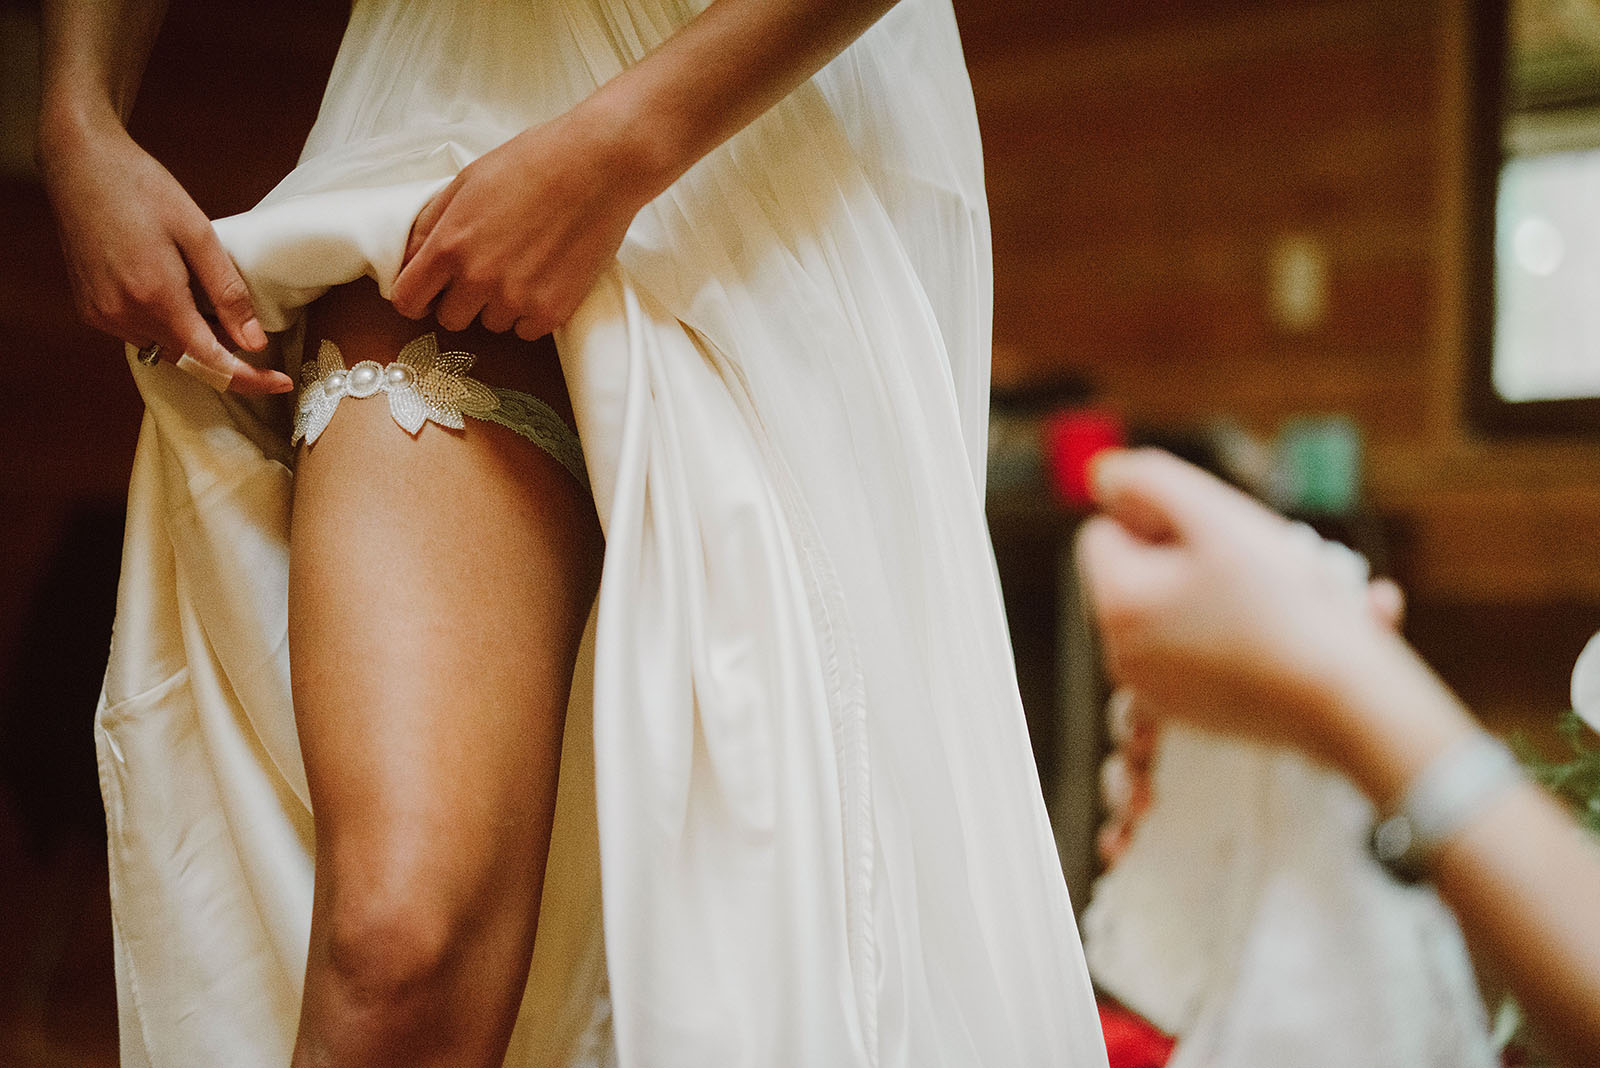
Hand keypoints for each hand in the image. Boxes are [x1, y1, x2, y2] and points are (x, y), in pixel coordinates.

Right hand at [40, 118, 291, 394]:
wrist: (80, 163)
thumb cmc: (143, 188)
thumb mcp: (198, 234)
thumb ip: (228, 293)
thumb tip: (254, 343)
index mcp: (155, 296)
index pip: (210, 359)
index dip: (249, 377)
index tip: (281, 382)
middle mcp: (123, 314)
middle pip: (188, 360)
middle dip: (225, 356)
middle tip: (253, 336)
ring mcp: (102, 314)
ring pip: (164, 351)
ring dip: (195, 341)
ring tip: (211, 303)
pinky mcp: (90, 309)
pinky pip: (140, 336)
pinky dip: (168, 329)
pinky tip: (178, 297)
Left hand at [391, 105, 648, 339]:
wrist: (599, 166)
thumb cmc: (533, 163)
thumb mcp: (467, 182)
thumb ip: (431, 224)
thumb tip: (410, 258)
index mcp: (449, 245)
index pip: (408, 301)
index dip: (417, 298)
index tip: (431, 292)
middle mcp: (478, 279)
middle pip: (451, 320)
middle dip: (462, 300)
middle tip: (488, 271)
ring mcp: (517, 299)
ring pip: (493, 324)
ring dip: (501, 304)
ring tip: (526, 265)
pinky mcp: (553, 311)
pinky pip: (527, 331)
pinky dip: (533, 312)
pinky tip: (546, 278)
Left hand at [1075, 448, 1409, 760]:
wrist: (1347, 705)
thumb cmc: (1286, 609)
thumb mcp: (1216, 518)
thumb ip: (1150, 481)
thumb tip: (1106, 476)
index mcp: (1116, 605)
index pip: (1105, 532)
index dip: (1158, 518)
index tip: (1215, 532)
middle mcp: (1122, 655)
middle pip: (1145, 573)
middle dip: (1196, 556)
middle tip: (1261, 559)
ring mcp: (1157, 691)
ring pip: (1183, 610)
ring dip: (1233, 591)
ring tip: (1295, 589)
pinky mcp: (1196, 715)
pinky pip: (1211, 654)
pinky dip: (1248, 635)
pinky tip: (1303, 626)